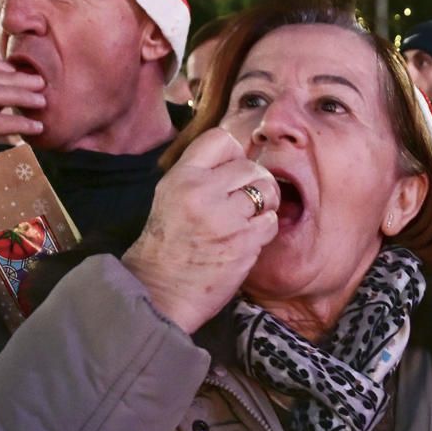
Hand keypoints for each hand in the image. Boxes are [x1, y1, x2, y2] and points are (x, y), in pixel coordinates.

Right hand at [122, 127, 278, 332]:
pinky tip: (248, 239)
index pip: (222, 139)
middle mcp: (203, 191)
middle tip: (247, 202)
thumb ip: (201, 176)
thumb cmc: (168, 246)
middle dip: (255, 183)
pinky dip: (264, 230)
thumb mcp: (171, 196)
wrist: (160, 290)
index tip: (233, 173)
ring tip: (249, 219)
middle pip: (250, 167)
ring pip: (266, 191)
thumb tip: (237, 160)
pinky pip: (270, 222)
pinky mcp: (243, 242)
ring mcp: (225, 217)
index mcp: (182, 177)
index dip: (235, 154)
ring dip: (264, 206)